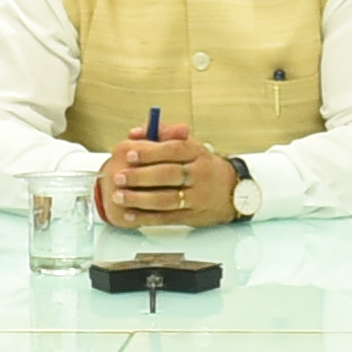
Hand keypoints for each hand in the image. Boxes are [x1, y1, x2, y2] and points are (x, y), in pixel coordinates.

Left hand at [98, 135, 235, 229]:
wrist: (231, 192)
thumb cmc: (202, 165)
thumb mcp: (189, 145)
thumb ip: (161, 135)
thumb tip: (135, 133)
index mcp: (197, 153)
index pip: (173, 150)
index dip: (150, 152)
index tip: (129, 153)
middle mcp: (199, 174)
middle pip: (168, 175)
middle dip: (140, 176)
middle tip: (119, 177)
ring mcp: (196, 197)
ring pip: (166, 199)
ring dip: (139, 199)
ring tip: (119, 196)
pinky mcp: (192, 216)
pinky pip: (166, 218)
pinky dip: (146, 217)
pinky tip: (129, 215)